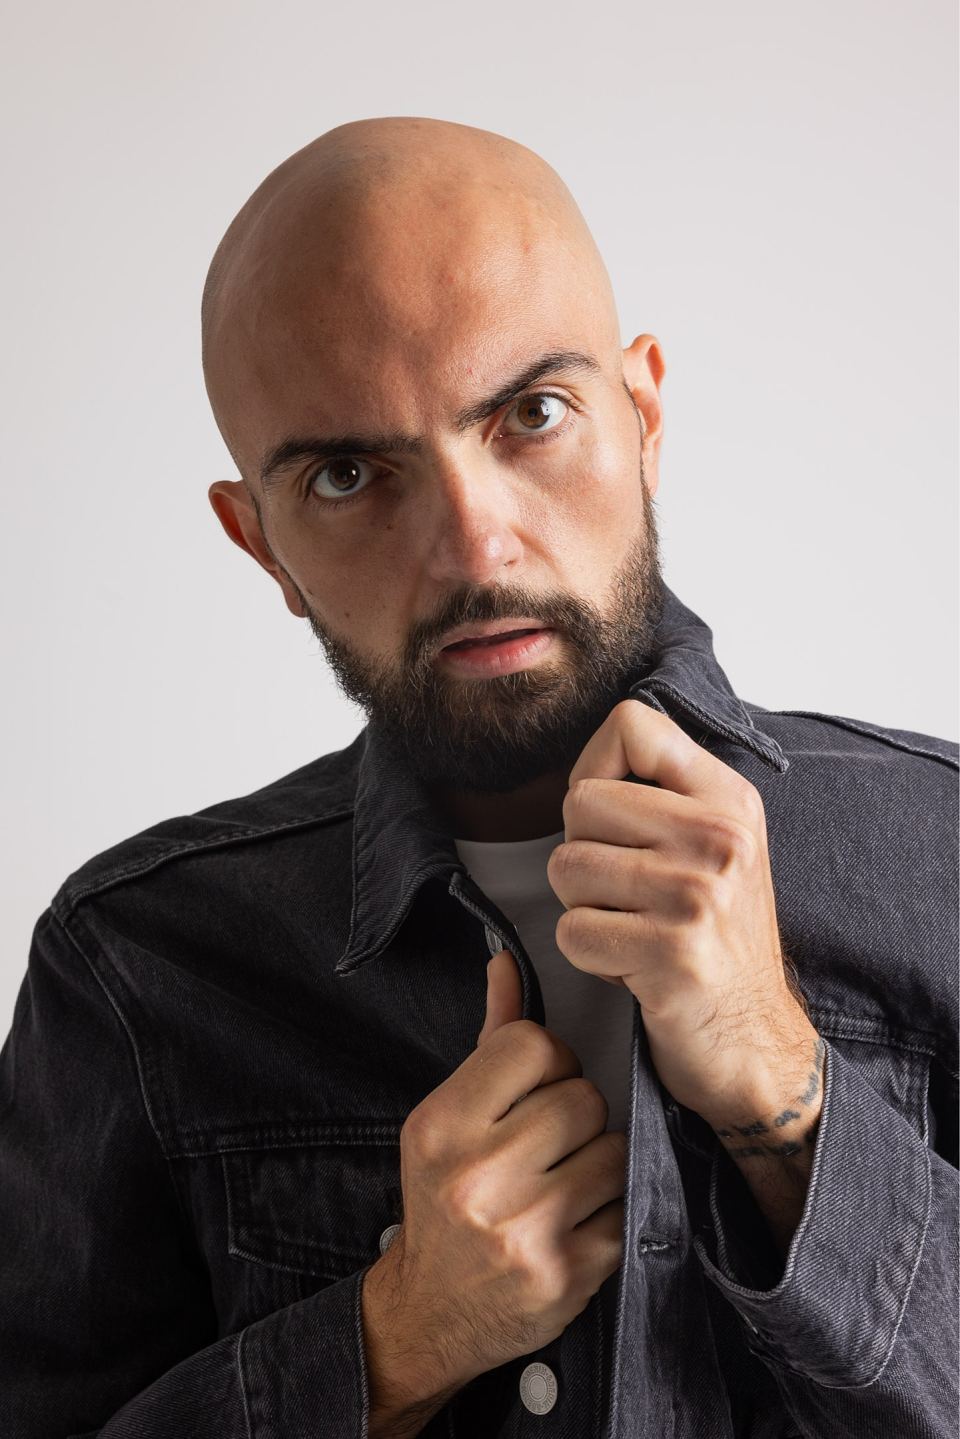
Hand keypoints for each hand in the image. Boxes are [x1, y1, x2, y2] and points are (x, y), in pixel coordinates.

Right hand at [361, 948, 625, 1409]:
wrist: (431, 1312)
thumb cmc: (442, 1200)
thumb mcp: (447, 1117)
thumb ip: (490, 1040)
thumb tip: (508, 962)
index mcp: (442, 1125)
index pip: (532, 1044)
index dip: (548, 1061)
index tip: (537, 1087)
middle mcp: (477, 1176)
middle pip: (582, 1097)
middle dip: (577, 1113)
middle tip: (551, 1141)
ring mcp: (524, 1229)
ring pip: (614, 1149)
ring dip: (600, 1160)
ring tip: (565, 1181)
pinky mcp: (567, 1274)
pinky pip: (626, 1207)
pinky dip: (611, 1210)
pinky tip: (578, 1220)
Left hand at [546, 698, 823, 1145]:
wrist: (756, 1041)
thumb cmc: (718, 941)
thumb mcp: (716, 847)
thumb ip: (666, 793)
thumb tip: (593, 754)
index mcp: (729, 799)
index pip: (632, 724)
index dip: (594, 767)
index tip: (612, 818)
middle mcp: (720, 838)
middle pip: (580, 802)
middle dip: (583, 854)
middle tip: (627, 895)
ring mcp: (697, 894)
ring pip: (566, 868)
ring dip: (583, 909)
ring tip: (632, 930)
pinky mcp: (671, 953)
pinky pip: (571, 931)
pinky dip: (589, 957)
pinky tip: (634, 968)